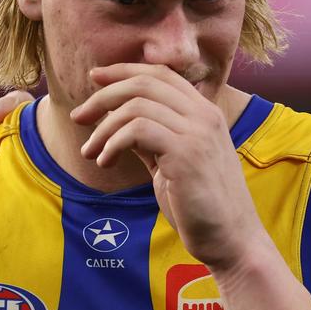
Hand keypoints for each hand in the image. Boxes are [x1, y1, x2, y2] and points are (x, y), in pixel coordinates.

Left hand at [71, 64, 267, 270]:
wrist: (231, 239)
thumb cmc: (202, 206)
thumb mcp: (174, 162)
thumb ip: (153, 139)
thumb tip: (118, 122)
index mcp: (205, 113)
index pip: (161, 74)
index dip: (124, 71)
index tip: (95, 79)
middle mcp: (205, 115)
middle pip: (145, 82)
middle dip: (104, 95)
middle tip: (79, 117)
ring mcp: (198, 132)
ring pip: (136, 105)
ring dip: (103, 128)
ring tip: (91, 153)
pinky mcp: (186, 154)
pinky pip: (137, 131)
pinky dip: (112, 143)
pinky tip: (104, 162)